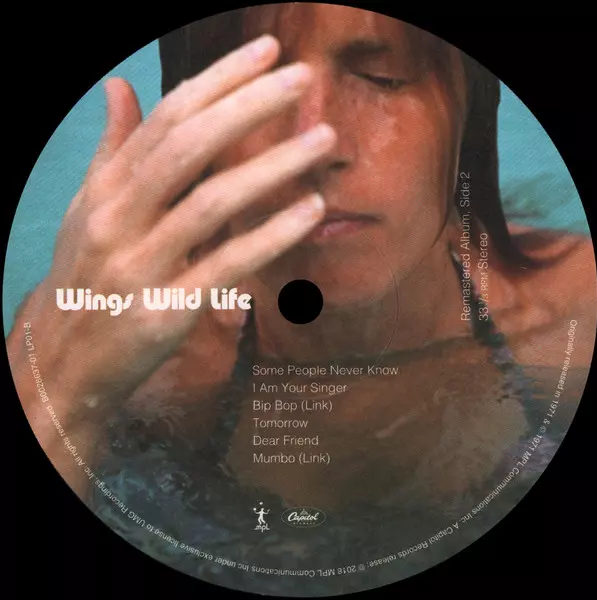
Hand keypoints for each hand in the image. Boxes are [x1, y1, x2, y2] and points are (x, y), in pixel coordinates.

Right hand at [18, 34, 335, 409]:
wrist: (61, 361)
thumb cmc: (85, 280)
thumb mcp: (87, 211)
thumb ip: (113, 150)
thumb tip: (119, 85)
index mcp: (105, 190)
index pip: (166, 118)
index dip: (219, 80)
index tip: (266, 51)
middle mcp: (118, 219)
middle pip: (189, 146)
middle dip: (248, 105)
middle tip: (304, 78)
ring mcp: (141, 266)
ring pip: (211, 201)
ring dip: (272, 166)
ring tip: (321, 141)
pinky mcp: (167, 310)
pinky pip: (226, 265)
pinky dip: (271, 235)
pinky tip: (311, 211)